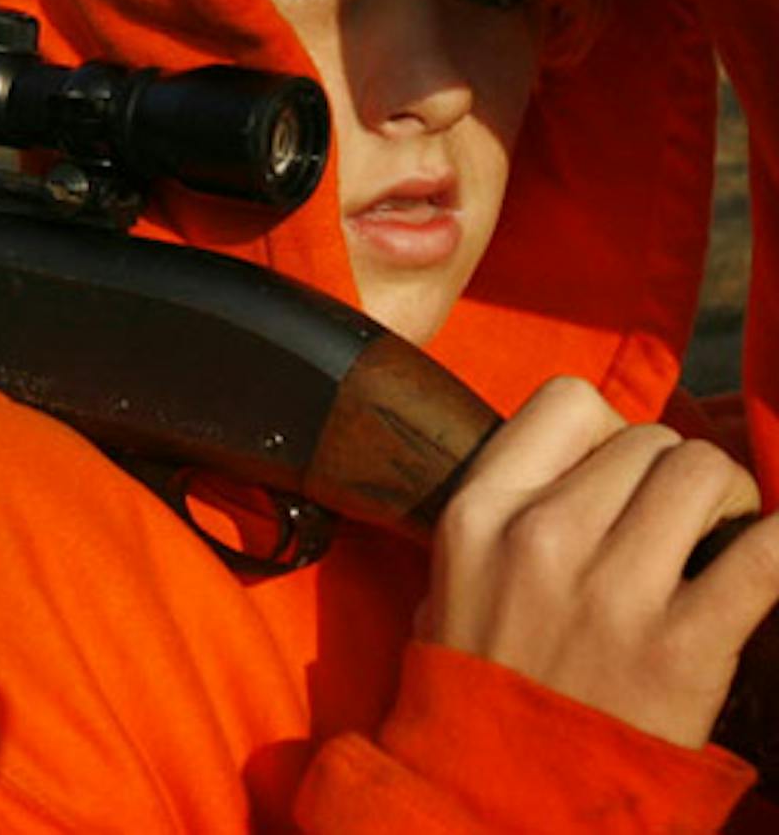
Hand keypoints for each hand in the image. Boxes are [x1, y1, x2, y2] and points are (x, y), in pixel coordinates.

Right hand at [422, 376, 778, 747]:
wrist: (494, 799)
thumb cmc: (479, 687)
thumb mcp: (452, 581)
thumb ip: (507, 516)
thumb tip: (584, 470)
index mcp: (480, 513)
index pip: (569, 403)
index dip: (612, 431)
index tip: (623, 477)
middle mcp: (543, 537)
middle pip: (652, 442)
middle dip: (680, 476)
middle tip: (685, 527)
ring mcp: (614, 592)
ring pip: (706, 474)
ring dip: (730, 502)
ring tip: (722, 544)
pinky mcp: (683, 647)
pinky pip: (767, 556)